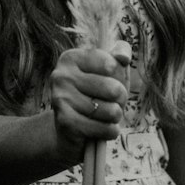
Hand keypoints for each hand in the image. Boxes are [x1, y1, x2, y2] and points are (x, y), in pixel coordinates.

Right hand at [46, 43, 129, 163]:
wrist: (68, 128)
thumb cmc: (94, 94)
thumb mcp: (108, 70)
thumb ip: (119, 53)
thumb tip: (124, 57)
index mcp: (70, 58)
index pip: (111, 65)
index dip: (119, 77)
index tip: (110, 81)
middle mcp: (61, 76)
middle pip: (113, 89)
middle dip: (121, 100)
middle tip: (112, 102)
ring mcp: (60, 99)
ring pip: (111, 111)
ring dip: (115, 117)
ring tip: (105, 116)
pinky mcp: (65, 122)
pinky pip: (105, 129)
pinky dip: (110, 131)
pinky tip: (103, 128)